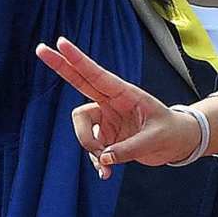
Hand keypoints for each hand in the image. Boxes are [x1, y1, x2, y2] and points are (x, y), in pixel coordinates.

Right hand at [38, 37, 199, 177]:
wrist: (177, 144)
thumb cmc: (171, 132)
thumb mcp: (155, 140)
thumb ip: (129, 149)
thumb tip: (104, 158)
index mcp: (125, 94)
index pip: (97, 75)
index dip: (78, 61)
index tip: (61, 44)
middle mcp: (111, 103)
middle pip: (79, 82)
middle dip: (60, 67)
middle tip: (40, 49)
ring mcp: (105, 119)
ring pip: (82, 129)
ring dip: (90, 148)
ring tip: (108, 165)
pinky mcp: (105, 136)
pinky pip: (91, 149)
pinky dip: (98, 162)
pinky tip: (107, 173)